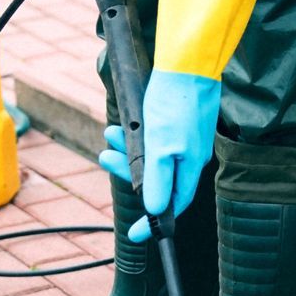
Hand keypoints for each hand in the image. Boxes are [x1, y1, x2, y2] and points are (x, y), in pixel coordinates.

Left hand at [98, 69, 219, 241]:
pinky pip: (152, 138)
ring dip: (126, 149)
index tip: (136, 235)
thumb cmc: (176, 101)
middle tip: (105, 160)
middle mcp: (189, 155)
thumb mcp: (161, 146)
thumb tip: (157, 211)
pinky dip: (134, 136)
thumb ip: (158, 180)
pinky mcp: (177, 120)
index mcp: (189, 166)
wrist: (188, 60)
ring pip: (151, 156)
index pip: (174, 205)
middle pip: (157, 179)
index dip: (155, 222)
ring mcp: (184, 137)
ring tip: (108, 136)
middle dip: (127, 171)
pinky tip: (123, 125)